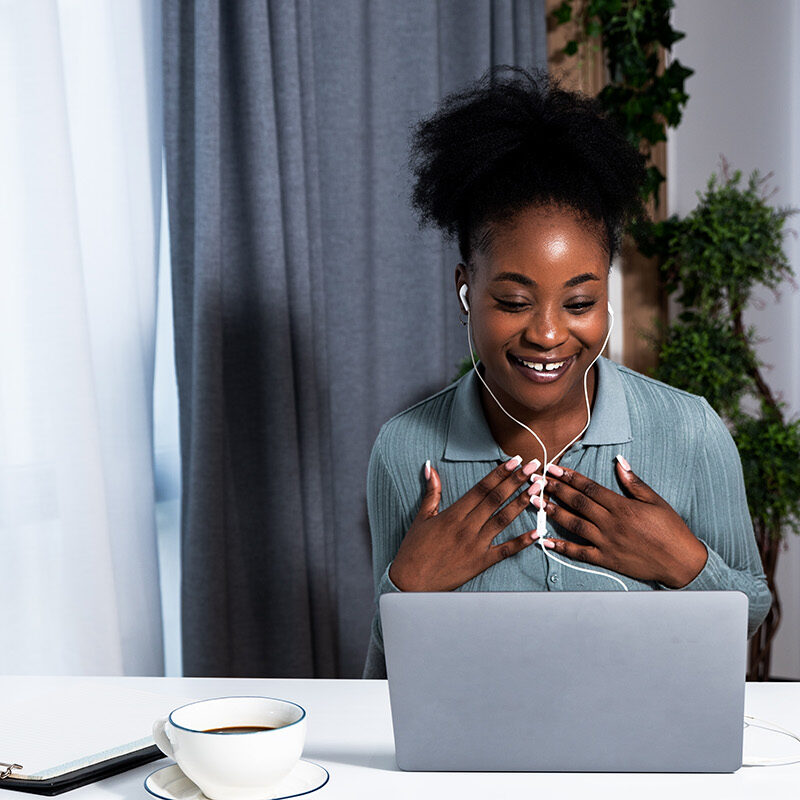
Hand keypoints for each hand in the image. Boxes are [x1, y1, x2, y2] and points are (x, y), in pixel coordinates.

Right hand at [388, 457, 543, 591]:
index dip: (499, 473)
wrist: (411, 582)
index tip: (513, 461)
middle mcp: (466, 527)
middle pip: (495, 499)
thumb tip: (430, 467)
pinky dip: (521, 541)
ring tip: (537, 489)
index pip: (481, 488)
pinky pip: (505, 550)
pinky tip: (536, 532)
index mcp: (453, 514)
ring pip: (503, 519)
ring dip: (521, 503)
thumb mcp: (421, 518)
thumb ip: (431, 492)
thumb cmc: (414, 550)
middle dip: (515, 481)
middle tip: (532, 466)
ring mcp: (475, 545)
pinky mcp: (480, 562)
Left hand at [531, 457, 707, 587]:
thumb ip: (634, 483)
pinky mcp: (606, 559)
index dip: (570, 477)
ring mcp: (607, 542)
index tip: (554, 468)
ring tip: (536, 502)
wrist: (681, 562)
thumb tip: (619, 461)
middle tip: (537, 480)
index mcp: (622, 506)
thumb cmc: (671, 529)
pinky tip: (546, 540)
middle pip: (577, 503)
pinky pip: (580, 553)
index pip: (589, 488)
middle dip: (555, 490)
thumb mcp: (655, 501)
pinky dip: (562, 546)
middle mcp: (611, 523)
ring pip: (574, 525)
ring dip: (553, 512)